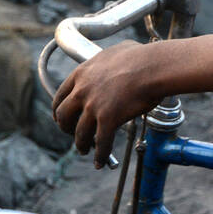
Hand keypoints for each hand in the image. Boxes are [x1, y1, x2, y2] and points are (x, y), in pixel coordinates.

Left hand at [51, 40, 163, 167]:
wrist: (154, 66)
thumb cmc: (143, 57)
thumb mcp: (117, 51)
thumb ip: (108, 60)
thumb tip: (116, 57)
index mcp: (82, 73)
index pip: (60, 95)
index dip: (58, 110)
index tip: (60, 117)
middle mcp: (83, 90)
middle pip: (63, 116)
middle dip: (65, 128)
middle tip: (71, 133)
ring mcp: (93, 106)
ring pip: (80, 133)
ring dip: (81, 144)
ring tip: (85, 150)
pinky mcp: (108, 119)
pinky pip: (101, 143)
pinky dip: (99, 155)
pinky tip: (100, 162)